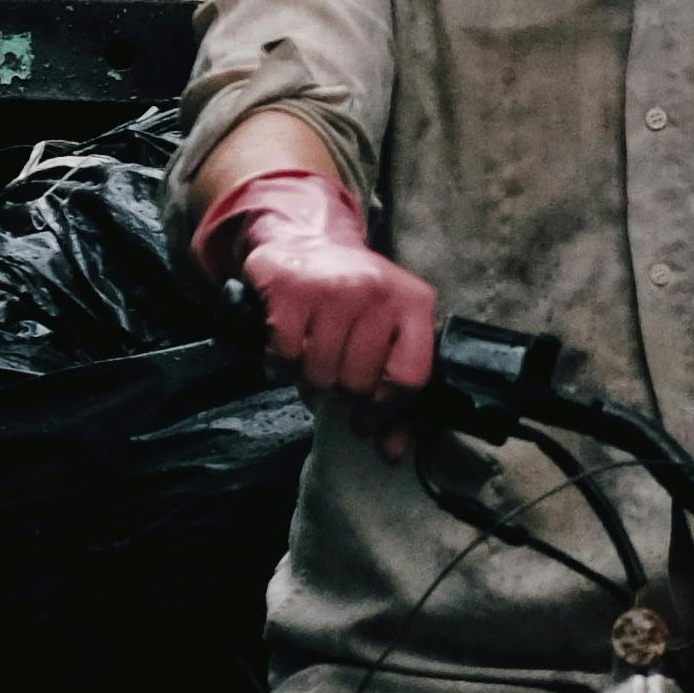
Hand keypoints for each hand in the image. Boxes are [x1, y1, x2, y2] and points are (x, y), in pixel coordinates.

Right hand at [193, 157, 439, 414]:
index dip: (385, 412)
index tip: (365, 422)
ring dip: (308, 377)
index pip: (409, 378)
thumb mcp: (385, 335)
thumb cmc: (352, 301)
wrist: (306, 239)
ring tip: (309, 357)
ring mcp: (333, 285)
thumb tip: (390, 453)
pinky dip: (279, 364)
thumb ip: (393, 396)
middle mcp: (377, 289)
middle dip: (339, 389)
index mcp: (413, 303)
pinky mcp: (289, 286)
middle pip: (358, 382)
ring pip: (319, 373)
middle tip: (331, 373)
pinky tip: (284, 350)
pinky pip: (285, 355)